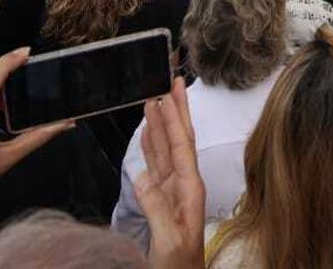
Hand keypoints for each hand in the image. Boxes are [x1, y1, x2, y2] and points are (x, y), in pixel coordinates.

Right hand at [133, 78, 205, 268]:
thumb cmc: (179, 267)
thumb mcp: (169, 240)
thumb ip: (158, 208)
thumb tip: (142, 177)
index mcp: (190, 190)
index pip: (182, 145)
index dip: (175, 117)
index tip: (171, 91)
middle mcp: (184, 186)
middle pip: (179, 139)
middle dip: (175, 110)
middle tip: (172, 81)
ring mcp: (173, 192)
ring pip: (166, 149)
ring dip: (161, 124)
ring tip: (154, 99)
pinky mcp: (162, 201)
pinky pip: (157, 166)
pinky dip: (152, 146)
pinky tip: (148, 133)